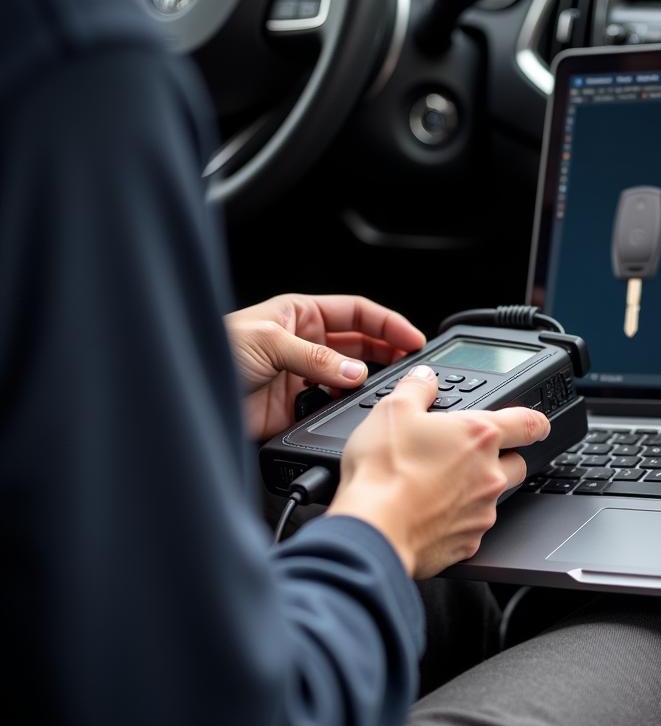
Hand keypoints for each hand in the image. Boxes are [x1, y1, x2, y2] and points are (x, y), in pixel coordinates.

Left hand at [225, 294, 425, 440]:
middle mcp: (306, 344)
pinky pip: (331, 409)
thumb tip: (355, 374)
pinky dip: (345, 411)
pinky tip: (353, 410)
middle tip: (410, 366)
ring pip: (350, 380)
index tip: (412, 339)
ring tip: (386, 389)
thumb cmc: (212, 350)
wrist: (182, 396)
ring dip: (367, 385)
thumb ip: (316, 358)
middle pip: (360, 345)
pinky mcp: (296, 410)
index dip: (387, 324)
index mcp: (301, 314)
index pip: (357, 313)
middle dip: (387, 354)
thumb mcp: (268, 342)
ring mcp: (303, 378)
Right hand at [329, 366, 550, 577]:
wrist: (374, 529)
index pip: (528, 423)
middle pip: (517, 463)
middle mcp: (489, 474)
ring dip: (476, 490)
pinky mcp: (469, 542)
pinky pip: (472, 528)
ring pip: (493, 497)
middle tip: (470, 456)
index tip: (538, 424)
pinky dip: (457, 520)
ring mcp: (482, 511)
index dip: (536, 421)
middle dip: (502, 458)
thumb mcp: (393, 410)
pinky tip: (429, 514)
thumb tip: (424, 378)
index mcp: (478, 436)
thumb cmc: (384, 472)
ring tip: (438, 486)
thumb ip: (416, 388)